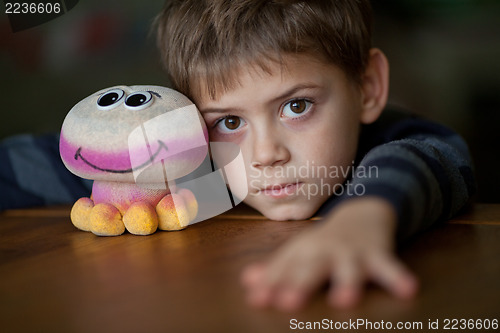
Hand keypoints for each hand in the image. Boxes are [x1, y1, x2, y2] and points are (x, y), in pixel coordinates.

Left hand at [240, 197, 417, 311]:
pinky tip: (409, 290)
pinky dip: (399, 277)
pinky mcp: (378, 252)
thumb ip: (276, 268)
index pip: (284, 269)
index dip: (271, 284)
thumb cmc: (326, 240)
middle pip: (311, 268)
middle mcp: (325, 251)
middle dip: (300, 283)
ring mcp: (352, 252)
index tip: (257, 300)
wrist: (362, 211)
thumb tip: (247, 282)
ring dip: (348, 283)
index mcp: (304, 252)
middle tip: (288, 302)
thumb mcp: (301, 251)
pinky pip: (390, 267)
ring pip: (350, 269)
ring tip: (344, 301)